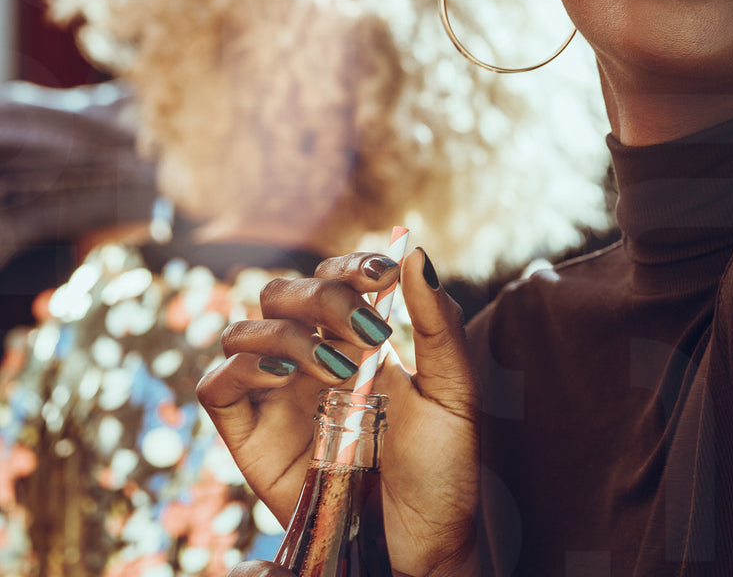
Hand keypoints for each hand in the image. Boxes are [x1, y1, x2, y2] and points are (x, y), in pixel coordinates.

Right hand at [198, 248, 477, 576]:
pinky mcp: (250, 437)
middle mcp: (312, 359)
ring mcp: (278, 396)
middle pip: (284, 293)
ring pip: (246, 330)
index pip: (337, 276)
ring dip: (289, 334)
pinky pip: (217, 386)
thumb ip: (437, 322)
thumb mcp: (455, 390)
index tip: (383, 273)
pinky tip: (286, 377)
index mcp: (360, 340)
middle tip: (369, 332)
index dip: (352, 263)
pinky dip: (240, 368)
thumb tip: (415, 251)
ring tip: (339, 371)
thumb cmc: (444, 467)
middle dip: (324, 297)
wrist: (425, 541)